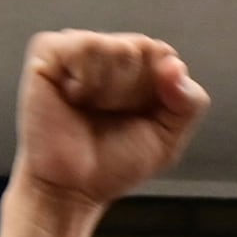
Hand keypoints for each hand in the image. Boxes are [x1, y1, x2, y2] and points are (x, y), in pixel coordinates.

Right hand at [13, 31, 207, 212]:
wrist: (70, 190)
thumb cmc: (112, 164)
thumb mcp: (167, 139)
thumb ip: (189, 103)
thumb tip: (175, 67)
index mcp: (135, 66)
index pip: (163, 55)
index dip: (156, 90)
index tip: (137, 118)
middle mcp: (106, 52)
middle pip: (141, 49)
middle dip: (132, 92)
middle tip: (108, 117)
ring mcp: (76, 48)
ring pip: (115, 47)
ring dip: (108, 88)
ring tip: (89, 108)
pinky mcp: (48, 52)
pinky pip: (83, 46)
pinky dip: (85, 78)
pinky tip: (73, 97)